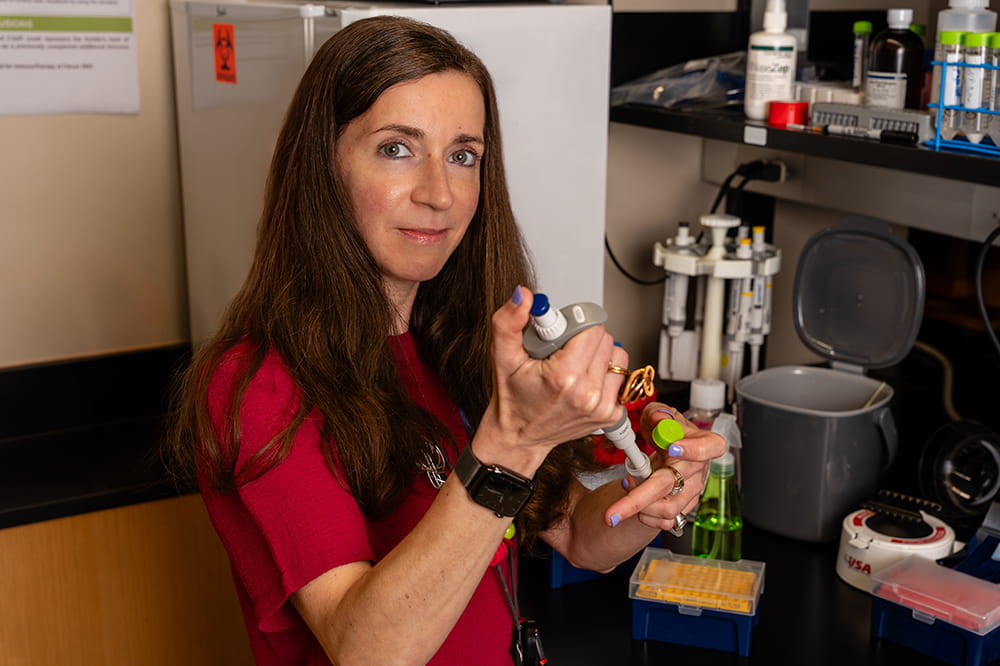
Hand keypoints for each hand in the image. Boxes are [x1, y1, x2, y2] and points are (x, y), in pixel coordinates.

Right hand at [473, 286, 628, 475]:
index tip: (560, 337)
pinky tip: (584, 381)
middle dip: (585, 339)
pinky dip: (604, 375)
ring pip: (617, 357)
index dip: (575, 327)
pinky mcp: (611, 414)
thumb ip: (509, 322)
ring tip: (574, 366)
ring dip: (598, 356)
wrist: (519, 436)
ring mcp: (602, 407)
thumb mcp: (502, 357)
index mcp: (565, 377)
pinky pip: (619, 377)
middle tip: (561, 353)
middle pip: (606, 340)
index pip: (592, 328)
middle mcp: (588, 394)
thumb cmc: (512, 398)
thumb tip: (524, 296)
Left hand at [604, 403, 725, 529]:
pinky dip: (643, 515)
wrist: (667, 449)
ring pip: (667, 510)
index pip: (710, 447)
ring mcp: (692, 492)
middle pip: (673, 486)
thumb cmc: (665, 430)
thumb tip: (659, 420)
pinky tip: (634, 499)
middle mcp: (699, 470)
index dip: (695, 449)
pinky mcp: (683, 508)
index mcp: (702, 443)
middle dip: (638, 500)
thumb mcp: (658, 414)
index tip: (672, 448)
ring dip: (637, 505)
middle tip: (610, 513)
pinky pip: (664, 521)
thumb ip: (657, 414)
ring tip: (626, 485)